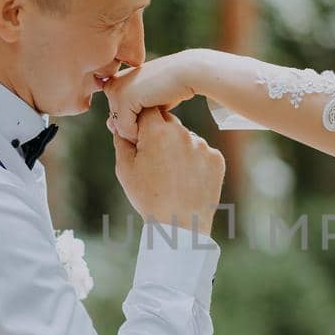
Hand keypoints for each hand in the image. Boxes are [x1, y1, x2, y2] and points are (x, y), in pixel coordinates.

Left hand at [104, 51, 206, 143]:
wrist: (186, 72)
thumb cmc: (170, 89)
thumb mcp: (145, 100)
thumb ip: (130, 112)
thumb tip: (110, 126)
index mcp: (114, 82)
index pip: (117, 117)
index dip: (135, 122)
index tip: (152, 114)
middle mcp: (111, 85)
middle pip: (116, 123)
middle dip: (136, 128)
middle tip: (155, 116)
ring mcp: (115, 91)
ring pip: (120, 129)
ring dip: (139, 132)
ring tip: (156, 117)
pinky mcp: (124, 99)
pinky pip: (126, 129)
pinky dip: (141, 132)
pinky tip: (155, 119)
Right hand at [113, 106, 224, 235]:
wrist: (180, 225)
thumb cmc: (148, 198)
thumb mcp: (125, 169)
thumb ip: (122, 140)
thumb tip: (117, 122)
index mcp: (158, 132)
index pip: (147, 109)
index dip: (141, 121)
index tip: (138, 136)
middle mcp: (183, 133)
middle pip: (168, 121)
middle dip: (158, 133)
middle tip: (153, 159)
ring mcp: (203, 146)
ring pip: (186, 137)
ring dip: (177, 147)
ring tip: (171, 175)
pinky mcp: (217, 159)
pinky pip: (202, 152)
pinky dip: (194, 160)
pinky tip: (186, 179)